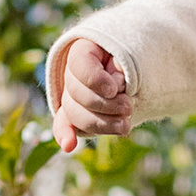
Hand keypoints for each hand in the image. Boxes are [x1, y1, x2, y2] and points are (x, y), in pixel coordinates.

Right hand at [50, 36, 136, 155]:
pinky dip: (65, 135)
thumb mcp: (131, 53)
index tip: (115, 89)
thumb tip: (115, 80)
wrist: (131, 72)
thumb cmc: (131, 59)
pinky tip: (69, 145)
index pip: (80, 65)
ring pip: (75, 113)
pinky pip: (64, 124)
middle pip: (76, 93)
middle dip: (105, 105)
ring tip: (125, 125)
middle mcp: (71, 73)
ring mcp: (71, 96)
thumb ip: (123, 64)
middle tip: (129, 107)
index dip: (95, 80)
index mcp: (83, 50)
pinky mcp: (76, 116)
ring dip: (101, 124)